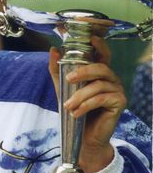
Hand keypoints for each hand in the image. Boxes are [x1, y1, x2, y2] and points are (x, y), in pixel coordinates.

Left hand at [49, 35, 126, 172]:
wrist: (82, 135)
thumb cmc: (75, 108)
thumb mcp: (63, 87)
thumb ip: (58, 69)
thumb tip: (53, 49)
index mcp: (99, 71)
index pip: (102, 54)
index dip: (99, 44)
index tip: (91, 38)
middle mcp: (110, 78)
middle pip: (100, 67)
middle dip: (83, 71)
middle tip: (68, 80)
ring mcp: (117, 89)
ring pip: (98, 86)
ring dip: (80, 96)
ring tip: (68, 106)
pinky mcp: (120, 102)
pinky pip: (101, 99)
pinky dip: (86, 105)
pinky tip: (76, 113)